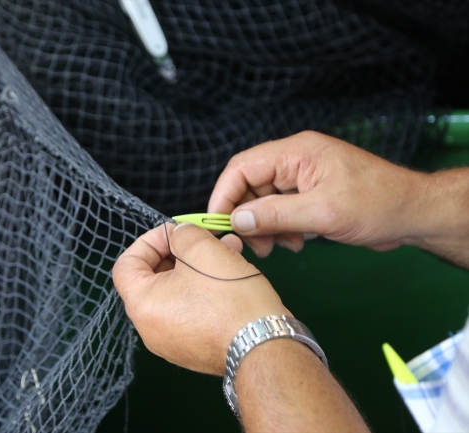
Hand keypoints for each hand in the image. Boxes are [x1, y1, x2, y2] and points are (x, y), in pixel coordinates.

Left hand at [112, 222, 289, 375]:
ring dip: (200, 267)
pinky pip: (193, 311)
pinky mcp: (195, 348)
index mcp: (142, 305)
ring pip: (179, 292)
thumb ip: (182, 234)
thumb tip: (179, 235)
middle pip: (154, 278)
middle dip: (181, 251)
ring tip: (228, 249)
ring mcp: (173, 342)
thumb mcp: (203, 250)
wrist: (265, 347)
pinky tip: (233, 273)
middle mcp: (151, 328)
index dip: (149, 241)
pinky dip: (207, 289)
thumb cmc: (231, 301)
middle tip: (205, 238)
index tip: (175, 232)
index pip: (127, 264)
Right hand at [208, 131, 431, 256]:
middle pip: (250, 186)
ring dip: (264, 227)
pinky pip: (280, 210)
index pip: (242, 167)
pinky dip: (280, 229)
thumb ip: (275, 215)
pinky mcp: (309, 195)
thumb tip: (237, 221)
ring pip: (263, 201)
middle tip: (254, 245)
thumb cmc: (377, 204)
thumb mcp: (322, 212)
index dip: (224, 195)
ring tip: (278, 247)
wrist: (414, 214)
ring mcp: (302, 178)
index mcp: (296, 153)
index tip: (218, 223)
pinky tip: (294, 243)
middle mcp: (295, 161)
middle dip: (247, 217)